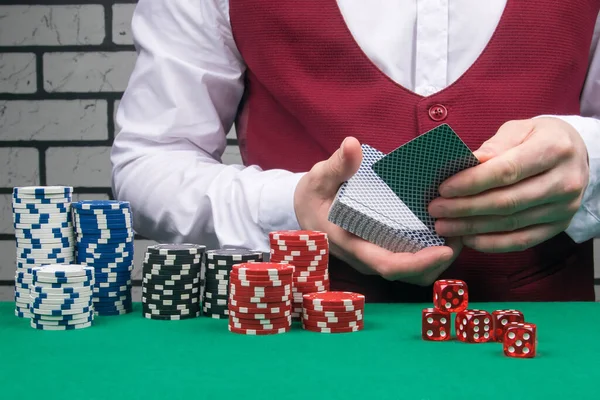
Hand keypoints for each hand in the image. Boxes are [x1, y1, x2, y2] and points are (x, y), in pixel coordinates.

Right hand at [294, 137, 461, 285]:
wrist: (304, 211)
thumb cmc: (313, 195)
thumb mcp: (319, 178)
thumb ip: (337, 164)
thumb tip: (352, 145)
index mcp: (351, 244)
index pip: (387, 265)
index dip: (418, 263)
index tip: (445, 251)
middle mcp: (365, 258)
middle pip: (408, 274)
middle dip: (438, 261)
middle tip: (462, 233)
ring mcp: (374, 258)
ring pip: (412, 273)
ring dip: (437, 259)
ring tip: (458, 232)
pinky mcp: (381, 252)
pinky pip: (409, 262)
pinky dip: (429, 252)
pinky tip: (441, 231)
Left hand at [429, 118, 588, 252]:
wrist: (576, 154)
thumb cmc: (539, 138)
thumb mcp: (519, 129)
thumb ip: (495, 146)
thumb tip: (470, 162)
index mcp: (554, 149)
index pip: (507, 171)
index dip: (471, 182)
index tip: (444, 188)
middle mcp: (565, 182)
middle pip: (506, 201)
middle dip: (465, 208)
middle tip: (436, 209)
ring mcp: (564, 208)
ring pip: (510, 224)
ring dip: (472, 227)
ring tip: (443, 225)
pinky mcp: (558, 227)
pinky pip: (521, 241)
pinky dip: (491, 243)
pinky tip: (467, 238)